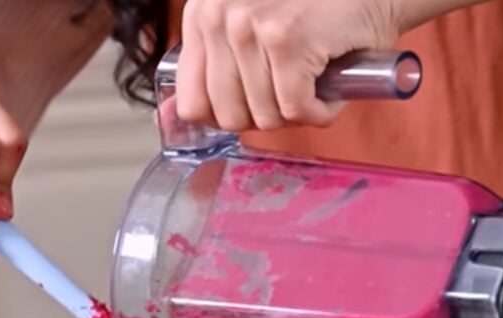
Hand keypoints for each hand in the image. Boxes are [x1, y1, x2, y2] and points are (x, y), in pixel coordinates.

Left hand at [176, 0, 481, 130]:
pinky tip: (330, 88)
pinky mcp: (286, 41)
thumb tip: (172, 119)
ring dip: (298, 112)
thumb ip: (213, 66)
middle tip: (292, 90)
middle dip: (266, 115)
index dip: (228, 115)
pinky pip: (295, 110)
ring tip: (313, 79)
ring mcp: (250, 28)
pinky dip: (320, 111)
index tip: (255, 104)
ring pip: (264, 116)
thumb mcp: (249, 29)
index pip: (192, 101)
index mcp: (202, 13)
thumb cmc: (317, 12)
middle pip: (229, 115)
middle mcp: (219, 16)